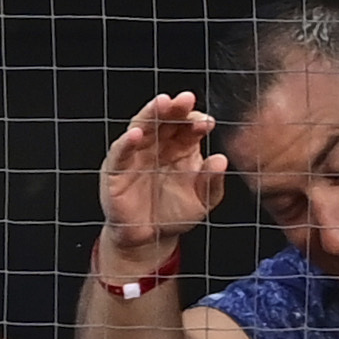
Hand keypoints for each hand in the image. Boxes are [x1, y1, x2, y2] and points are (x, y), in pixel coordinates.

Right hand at [100, 91, 226, 257]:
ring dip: (151, 113)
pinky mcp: (116, 169)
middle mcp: (159, 146)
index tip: (207, 123)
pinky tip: (136, 134)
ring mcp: (137, 154)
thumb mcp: (201, 202)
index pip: (188, 127)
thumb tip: (222, 160)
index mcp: (181, 148)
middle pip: (166, 119)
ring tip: (162, 103)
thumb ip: (212, 182)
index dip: (196, 121)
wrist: (149, 240)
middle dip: (175, 108)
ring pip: (142, 126)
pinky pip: (120, 152)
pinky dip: (126, 142)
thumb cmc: (174, 215)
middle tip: (186, 98)